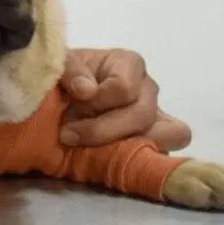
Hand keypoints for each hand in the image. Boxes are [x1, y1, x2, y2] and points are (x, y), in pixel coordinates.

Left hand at [59, 48, 191, 151]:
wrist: (57, 101)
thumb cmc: (62, 79)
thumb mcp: (59, 65)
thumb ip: (70, 69)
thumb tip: (87, 90)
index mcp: (127, 63)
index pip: (124, 87)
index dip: (97, 102)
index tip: (69, 108)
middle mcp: (147, 88)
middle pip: (142, 114)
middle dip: (102, 129)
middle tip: (68, 135)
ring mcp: (156, 116)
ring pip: (166, 134)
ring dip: (126, 146)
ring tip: (92, 148)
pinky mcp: (155, 142)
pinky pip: (165, 154)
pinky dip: (142, 160)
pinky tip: (109, 159)